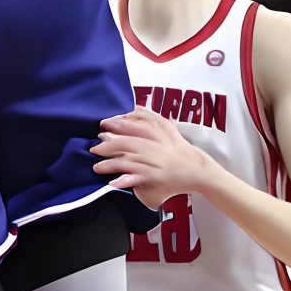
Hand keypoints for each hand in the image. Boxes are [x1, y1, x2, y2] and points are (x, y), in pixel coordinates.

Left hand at [92, 107, 211, 204]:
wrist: (197, 169)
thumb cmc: (179, 146)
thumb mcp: (165, 125)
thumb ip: (147, 115)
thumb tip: (129, 107)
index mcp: (152, 132)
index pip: (128, 126)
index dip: (112, 126)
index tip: (101, 127)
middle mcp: (150, 146)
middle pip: (123, 144)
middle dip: (106, 146)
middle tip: (94, 149)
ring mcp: (151, 163)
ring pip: (126, 162)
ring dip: (109, 165)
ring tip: (96, 167)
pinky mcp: (154, 177)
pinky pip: (136, 179)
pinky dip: (123, 181)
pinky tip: (112, 183)